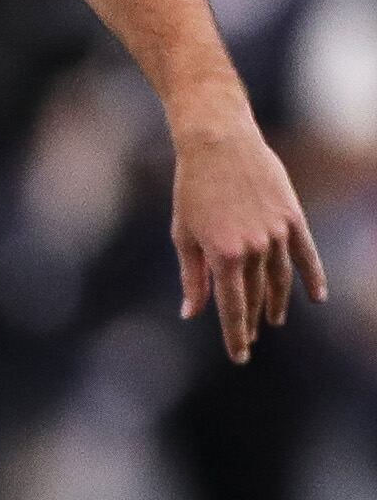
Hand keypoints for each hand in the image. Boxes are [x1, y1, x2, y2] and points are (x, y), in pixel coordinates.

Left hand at [170, 107, 325, 361]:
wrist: (218, 143)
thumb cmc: (191, 188)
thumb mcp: (184, 234)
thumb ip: (192, 276)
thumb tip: (192, 313)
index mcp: (224, 255)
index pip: (232, 307)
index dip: (236, 334)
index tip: (239, 356)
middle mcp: (255, 249)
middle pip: (256, 296)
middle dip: (251, 321)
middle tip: (249, 341)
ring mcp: (278, 234)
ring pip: (280, 279)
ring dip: (277, 303)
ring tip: (273, 320)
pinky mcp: (293, 218)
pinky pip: (306, 255)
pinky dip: (313, 277)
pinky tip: (316, 297)